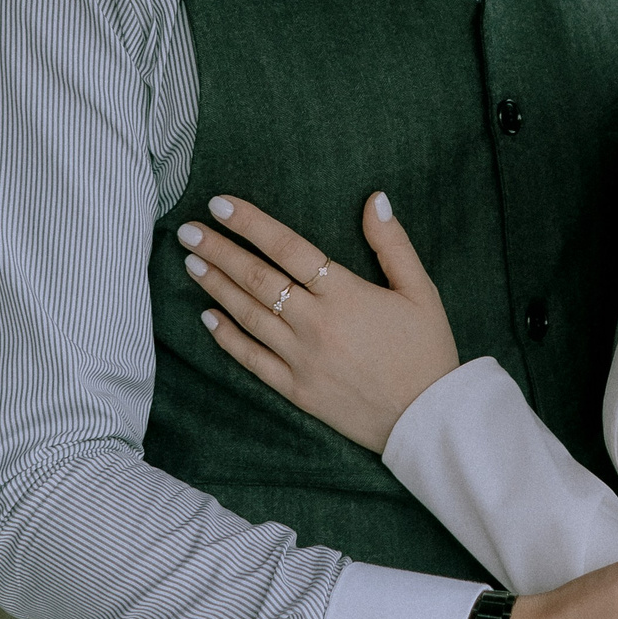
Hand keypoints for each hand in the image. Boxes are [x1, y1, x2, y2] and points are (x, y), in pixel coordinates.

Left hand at [177, 191, 457, 451]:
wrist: (428, 420)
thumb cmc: (428, 350)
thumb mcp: (420, 290)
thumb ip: (392, 244)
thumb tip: (374, 199)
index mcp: (345, 294)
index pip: (288, 247)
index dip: (251, 223)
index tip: (220, 204)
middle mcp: (316, 324)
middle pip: (258, 279)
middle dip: (219, 251)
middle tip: (189, 230)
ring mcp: (302, 359)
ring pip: (249, 315)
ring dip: (217, 287)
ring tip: (191, 262)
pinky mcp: (297, 390)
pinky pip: (253, 360)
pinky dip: (228, 338)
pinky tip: (208, 317)